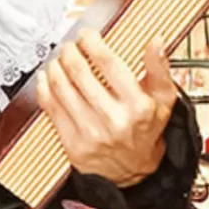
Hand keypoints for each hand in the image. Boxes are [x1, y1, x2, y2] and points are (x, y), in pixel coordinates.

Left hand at [36, 32, 176, 185]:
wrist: (133, 174)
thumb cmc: (146, 132)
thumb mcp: (164, 101)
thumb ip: (160, 69)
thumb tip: (156, 41)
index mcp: (137, 106)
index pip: (108, 63)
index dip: (92, 43)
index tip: (87, 35)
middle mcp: (113, 119)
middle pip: (80, 72)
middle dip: (70, 52)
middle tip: (69, 46)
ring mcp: (90, 133)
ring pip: (62, 88)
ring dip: (55, 66)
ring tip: (58, 59)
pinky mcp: (72, 144)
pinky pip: (51, 108)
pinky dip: (44, 87)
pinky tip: (46, 78)